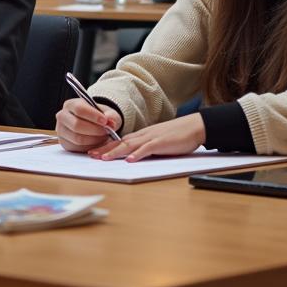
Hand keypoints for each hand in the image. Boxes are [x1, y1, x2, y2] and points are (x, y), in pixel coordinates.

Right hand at [55, 98, 122, 152]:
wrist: (92, 125)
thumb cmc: (98, 117)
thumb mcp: (107, 113)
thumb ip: (111, 116)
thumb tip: (110, 122)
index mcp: (71, 104)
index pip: (79, 109)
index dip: (93, 116)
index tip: (105, 121)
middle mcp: (62, 116)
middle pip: (76, 125)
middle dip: (95, 130)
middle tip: (107, 131)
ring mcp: (61, 131)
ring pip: (77, 138)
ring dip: (94, 139)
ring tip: (103, 136)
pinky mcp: (64, 143)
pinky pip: (78, 148)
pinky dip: (90, 147)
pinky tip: (96, 142)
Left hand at [87, 113, 204, 162]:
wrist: (195, 126)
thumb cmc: (178, 135)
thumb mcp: (158, 140)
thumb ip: (146, 147)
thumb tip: (134, 156)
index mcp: (142, 135)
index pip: (121, 141)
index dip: (107, 146)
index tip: (95, 152)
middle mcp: (144, 135)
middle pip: (120, 142)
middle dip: (105, 149)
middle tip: (91, 155)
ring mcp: (152, 138)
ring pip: (130, 145)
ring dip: (115, 152)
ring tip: (103, 159)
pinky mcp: (162, 142)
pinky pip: (147, 149)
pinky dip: (137, 154)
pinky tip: (129, 160)